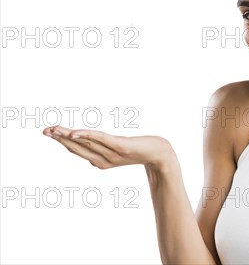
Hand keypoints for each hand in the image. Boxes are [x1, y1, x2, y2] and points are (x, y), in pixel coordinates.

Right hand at [42, 125, 174, 170]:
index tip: (48, 132)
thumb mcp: (121, 147)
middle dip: (60, 139)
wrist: (163, 155)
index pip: (77, 150)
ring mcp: (112, 154)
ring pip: (86, 143)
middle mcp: (104, 160)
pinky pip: (101, 140)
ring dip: (68, 136)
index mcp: (101, 161)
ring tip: (54, 129)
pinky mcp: (122, 147)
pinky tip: (74, 133)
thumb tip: (92, 141)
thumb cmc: (143, 149)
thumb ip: (107, 145)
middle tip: (44, 130)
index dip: (62, 141)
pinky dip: (87, 136)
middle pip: (77, 148)